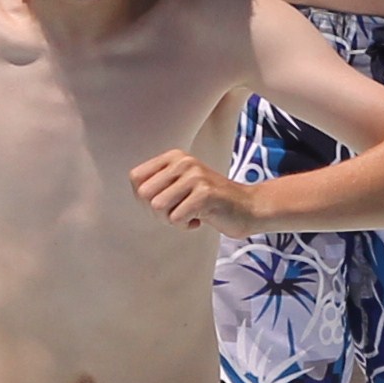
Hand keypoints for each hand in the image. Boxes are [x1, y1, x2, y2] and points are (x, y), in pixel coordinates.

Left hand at [129, 150, 253, 231]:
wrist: (247, 208)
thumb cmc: (209, 201)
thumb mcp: (181, 185)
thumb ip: (158, 185)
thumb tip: (136, 193)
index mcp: (174, 157)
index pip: (136, 178)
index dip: (143, 199)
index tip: (165, 204)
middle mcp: (183, 161)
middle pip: (144, 195)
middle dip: (156, 212)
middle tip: (176, 213)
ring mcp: (195, 176)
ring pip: (158, 207)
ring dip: (171, 220)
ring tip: (188, 215)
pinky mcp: (205, 193)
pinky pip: (176, 218)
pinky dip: (185, 225)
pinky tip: (200, 219)